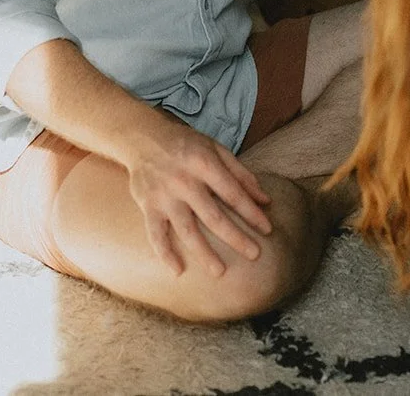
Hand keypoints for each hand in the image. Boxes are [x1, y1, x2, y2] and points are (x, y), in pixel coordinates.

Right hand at [122, 117, 273, 277]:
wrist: (142, 137)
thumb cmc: (186, 144)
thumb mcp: (216, 149)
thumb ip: (241, 174)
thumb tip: (265, 200)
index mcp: (204, 164)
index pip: (233, 194)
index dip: (252, 213)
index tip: (267, 230)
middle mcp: (184, 181)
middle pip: (214, 216)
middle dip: (235, 238)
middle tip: (254, 255)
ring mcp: (164, 196)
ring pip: (186, 230)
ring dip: (204, 253)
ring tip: (220, 272)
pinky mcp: (147, 205)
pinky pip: (156, 234)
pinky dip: (165, 253)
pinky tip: (178, 270)